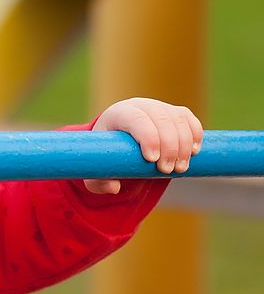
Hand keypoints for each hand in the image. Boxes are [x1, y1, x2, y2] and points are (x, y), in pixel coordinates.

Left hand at [86, 97, 203, 193]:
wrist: (119, 137)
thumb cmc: (106, 152)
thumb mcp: (98, 167)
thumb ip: (99, 180)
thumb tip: (114, 187)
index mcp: (118, 114)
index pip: (136, 119)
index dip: (148, 137)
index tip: (151, 159)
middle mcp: (140, 106)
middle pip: (161, 119)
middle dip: (168, 146)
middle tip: (167, 170)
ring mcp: (159, 107)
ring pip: (178, 120)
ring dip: (183, 145)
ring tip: (180, 168)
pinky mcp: (174, 113)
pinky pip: (189, 119)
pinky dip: (194, 135)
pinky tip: (193, 152)